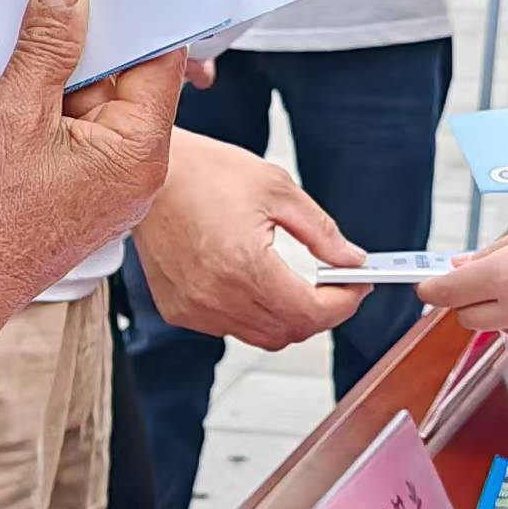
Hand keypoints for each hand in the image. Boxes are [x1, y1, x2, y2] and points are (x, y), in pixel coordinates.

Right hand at [0, 0, 182, 323]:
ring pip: (75, 102)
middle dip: (68, 41)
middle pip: (115, 78)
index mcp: (139, 152)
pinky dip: (19, 107)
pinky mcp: (65, 192)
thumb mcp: (13, 112)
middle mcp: (130, 172)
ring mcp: (98, 185)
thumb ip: (48, 42)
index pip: (158, 59)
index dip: (131, 13)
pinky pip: (54, 132)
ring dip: (31, 73)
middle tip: (31, 2)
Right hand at [136, 128, 367, 348]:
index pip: (311, 312)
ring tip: (301, 283)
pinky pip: (231, 328)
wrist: (150, 172)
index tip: (358, 286)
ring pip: (263, 336)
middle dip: (323, 311)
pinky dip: (256, 314)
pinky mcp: (178, 310)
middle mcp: (215, 296)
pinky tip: (259, 283)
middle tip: (338, 284)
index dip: (344, 303)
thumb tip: (351, 260)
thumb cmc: (205, 172)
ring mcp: (194, 308)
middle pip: (291, 331)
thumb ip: (321, 232)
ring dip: (290, 316)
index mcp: (243, 265)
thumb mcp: (277, 189)